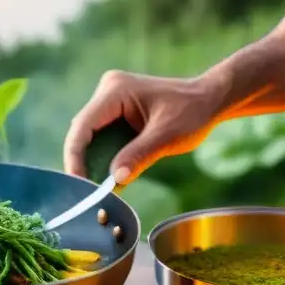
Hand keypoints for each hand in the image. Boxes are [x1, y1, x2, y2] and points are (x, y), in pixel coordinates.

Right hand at [63, 70, 226, 184]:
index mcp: (115, 90)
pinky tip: (106, 179)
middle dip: (82, 162)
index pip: (83, 125)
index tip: (78, 183)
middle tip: (84, 193)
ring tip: (93, 190)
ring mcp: (111, 101)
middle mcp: (108, 92)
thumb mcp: (167, 136)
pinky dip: (104, 158)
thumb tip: (114, 180)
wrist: (209, 100)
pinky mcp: (117, 113)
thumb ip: (139, 156)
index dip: (75, 156)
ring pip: (91, 137)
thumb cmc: (192, 112)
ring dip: (92, 162)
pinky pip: (103, 138)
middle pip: (83, 132)